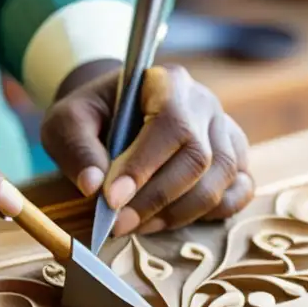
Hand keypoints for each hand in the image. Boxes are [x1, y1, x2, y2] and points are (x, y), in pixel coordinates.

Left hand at [40, 61, 254, 235]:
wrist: (114, 114)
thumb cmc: (91, 116)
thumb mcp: (67, 122)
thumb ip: (77, 149)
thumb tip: (93, 187)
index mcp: (167, 82)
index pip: (168, 125)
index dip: (143, 166)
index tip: (111, 200)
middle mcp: (204, 103)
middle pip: (199, 157)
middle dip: (157, 198)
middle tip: (119, 224)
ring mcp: (224, 130)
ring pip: (221, 178)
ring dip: (179, 212)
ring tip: (137, 225)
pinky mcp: (233, 158)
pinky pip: (240, 191)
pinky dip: (212, 213)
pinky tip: (170, 220)